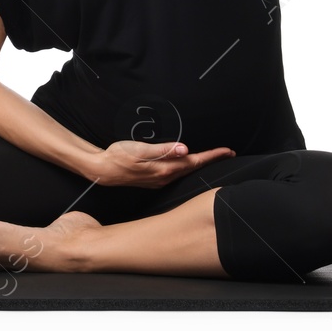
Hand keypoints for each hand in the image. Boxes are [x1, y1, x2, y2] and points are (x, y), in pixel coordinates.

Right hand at [88, 140, 237, 188]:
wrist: (102, 170)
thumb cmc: (119, 156)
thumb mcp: (140, 149)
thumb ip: (163, 149)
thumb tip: (184, 149)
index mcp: (165, 168)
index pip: (195, 161)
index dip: (213, 156)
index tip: (228, 150)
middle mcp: (165, 177)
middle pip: (194, 167)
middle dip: (212, 160)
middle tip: (228, 153)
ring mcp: (160, 181)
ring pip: (186, 172)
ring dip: (200, 164)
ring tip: (213, 157)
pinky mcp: (154, 180)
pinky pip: (177, 174)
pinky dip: (188, 168)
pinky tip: (188, 165)